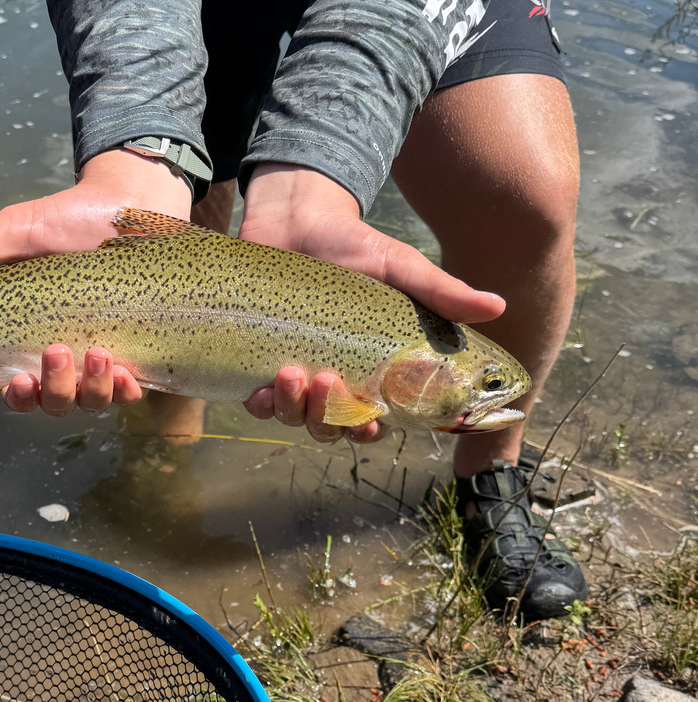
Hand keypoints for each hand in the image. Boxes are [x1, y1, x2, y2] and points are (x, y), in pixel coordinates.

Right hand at [0, 149, 192, 416]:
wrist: (131, 202)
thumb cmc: (69, 218)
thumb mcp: (16, 233)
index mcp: (29, 337)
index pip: (16, 386)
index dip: (15, 395)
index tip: (16, 380)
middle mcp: (65, 356)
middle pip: (53, 402)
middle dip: (54, 390)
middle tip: (56, 352)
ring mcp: (102, 357)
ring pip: (91, 402)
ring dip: (91, 389)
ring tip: (98, 355)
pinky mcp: (138, 351)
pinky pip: (129, 391)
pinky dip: (124, 390)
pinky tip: (124, 372)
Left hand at [238, 162, 507, 442]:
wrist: (296, 218)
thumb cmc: (352, 246)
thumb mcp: (400, 268)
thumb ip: (441, 293)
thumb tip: (497, 306)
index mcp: (368, 369)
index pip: (370, 419)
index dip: (368, 430)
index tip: (370, 423)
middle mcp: (331, 378)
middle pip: (329, 427)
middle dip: (328, 418)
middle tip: (327, 382)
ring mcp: (292, 372)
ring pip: (293, 417)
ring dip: (293, 408)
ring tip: (291, 374)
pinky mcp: (257, 360)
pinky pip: (257, 401)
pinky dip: (259, 403)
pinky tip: (261, 390)